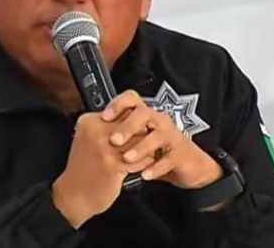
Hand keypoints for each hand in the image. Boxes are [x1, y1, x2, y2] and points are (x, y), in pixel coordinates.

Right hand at [52, 112, 156, 228]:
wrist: (74, 195)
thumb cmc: (84, 169)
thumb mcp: (89, 138)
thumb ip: (107, 126)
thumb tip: (134, 118)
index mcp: (88, 122)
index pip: (122, 109)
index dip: (132, 120)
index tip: (133, 129)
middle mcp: (95, 132)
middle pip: (133, 123)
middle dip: (141, 133)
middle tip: (141, 142)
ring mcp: (104, 148)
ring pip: (140, 139)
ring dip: (145, 148)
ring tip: (141, 154)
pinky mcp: (113, 165)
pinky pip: (140, 158)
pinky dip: (144, 162)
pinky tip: (139, 166)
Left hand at [102, 90, 223, 189]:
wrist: (185, 166)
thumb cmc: (155, 151)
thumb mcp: (133, 141)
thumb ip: (116, 134)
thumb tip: (88, 131)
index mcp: (144, 115)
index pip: (131, 99)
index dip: (117, 105)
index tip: (104, 117)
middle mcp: (158, 121)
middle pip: (144, 113)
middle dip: (128, 126)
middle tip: (114, 140)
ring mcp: (171, 136)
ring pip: (158, 134)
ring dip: (141, 147)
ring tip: (127, 158)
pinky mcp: (181, 153)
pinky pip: (169, 158)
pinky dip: (157, 167)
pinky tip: (145, 175)